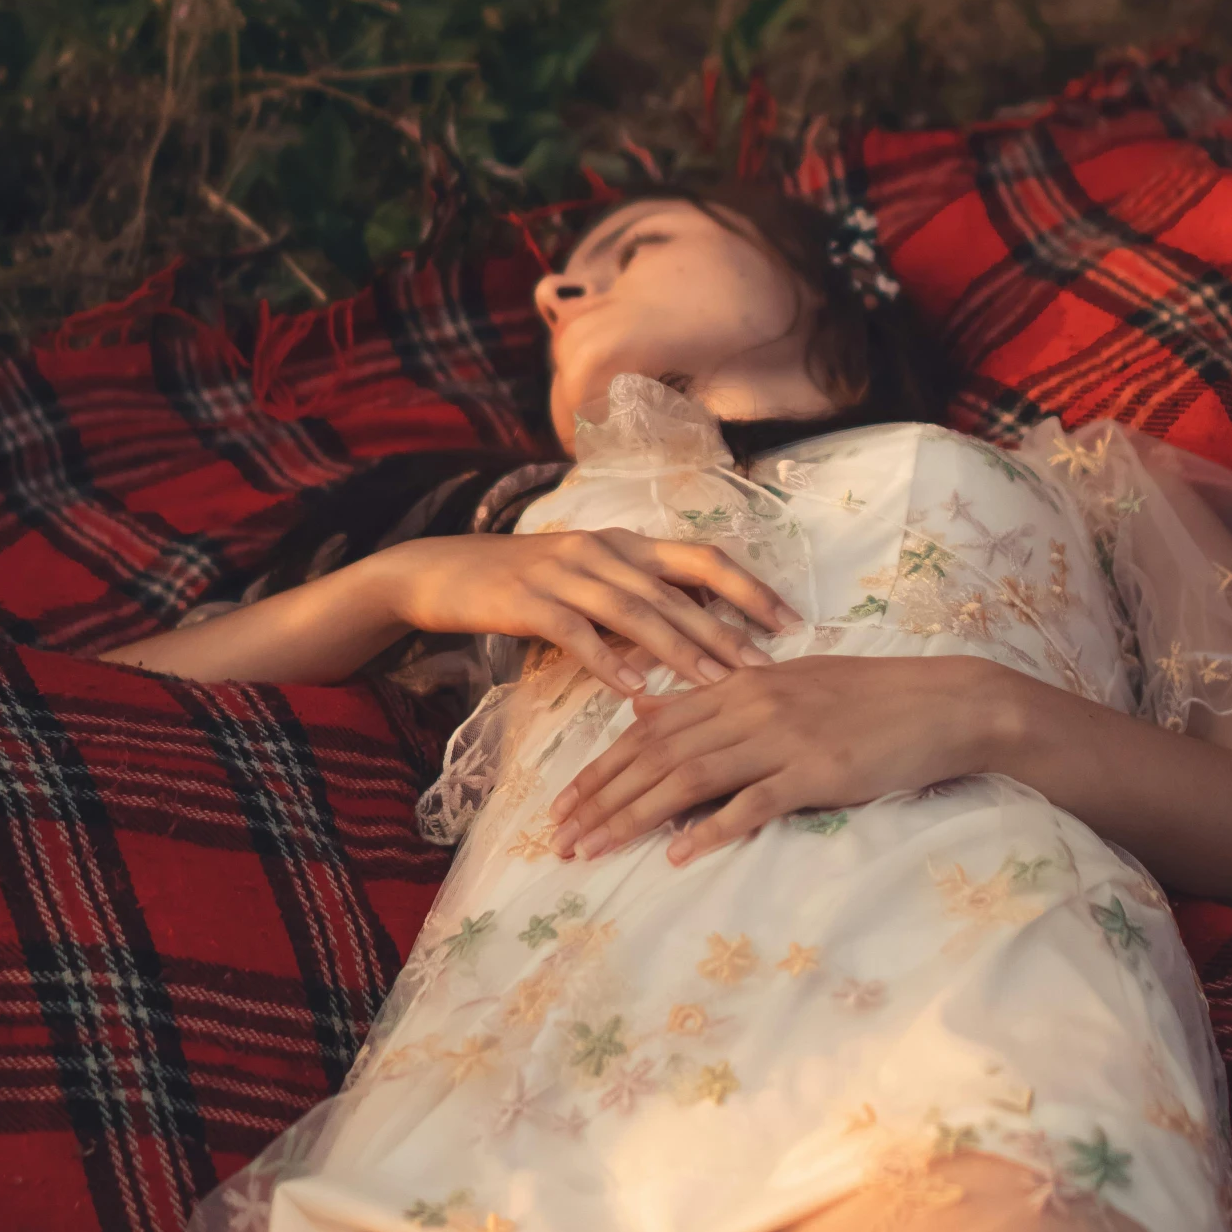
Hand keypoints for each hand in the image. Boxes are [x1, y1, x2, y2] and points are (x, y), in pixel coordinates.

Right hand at [370, 528, 802, 694]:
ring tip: (716, 683)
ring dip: (679, 647)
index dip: (749, 587)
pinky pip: (575, 632)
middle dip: (727, 628)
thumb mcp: (588, 578)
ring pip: (635, 609)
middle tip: (767, 667)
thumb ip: (638, 596)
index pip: (702, 558)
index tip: (790, 622)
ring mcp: (564, 571)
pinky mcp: (527, 600)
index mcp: (625, 544)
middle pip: (678, 587)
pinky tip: (634, 688)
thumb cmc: (523, 581)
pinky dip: (607, 659)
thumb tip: (702, 628)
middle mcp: (603, 549)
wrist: (440, 571)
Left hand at [548, 654, 1015, 864]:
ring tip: (596, 849)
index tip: (564, 802)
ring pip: (690, 777)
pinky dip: (713, 829)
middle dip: (602, 797)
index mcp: (740, 686)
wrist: (942, 702)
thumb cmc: (867, 697)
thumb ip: (718, 700)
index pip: (653, 729)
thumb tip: (651, 711)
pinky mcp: (817, 771)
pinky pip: (754, 803)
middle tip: (560, 838)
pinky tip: (679, 854)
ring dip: (635, 816)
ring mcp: (782, 738)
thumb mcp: (786, 684)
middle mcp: (751, 707)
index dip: (604, 766)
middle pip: (658, 754)